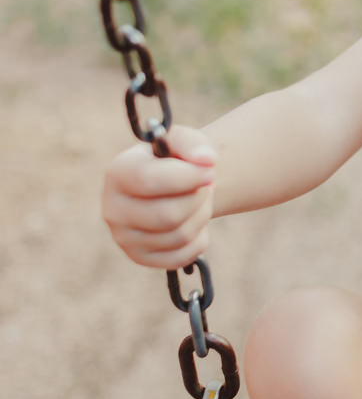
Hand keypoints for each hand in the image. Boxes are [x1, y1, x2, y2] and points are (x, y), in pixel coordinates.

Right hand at [102, 125, 216, 268]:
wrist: (173, 185)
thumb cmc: (177, 160)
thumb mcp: (183, 141)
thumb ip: (194, 143)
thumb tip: (206, 160)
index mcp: (118, 173)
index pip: (149, 181)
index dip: (188, 177)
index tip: (210, 171)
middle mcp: (113, 208)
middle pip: (168, 215)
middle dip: (199, 199)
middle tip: (206, 186)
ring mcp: (123, 237)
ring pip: (178, 236)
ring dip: (202, 216)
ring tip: (199, 201)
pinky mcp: (139, 257)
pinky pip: (182, 256)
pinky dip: (200, 238)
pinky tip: (194, 221)